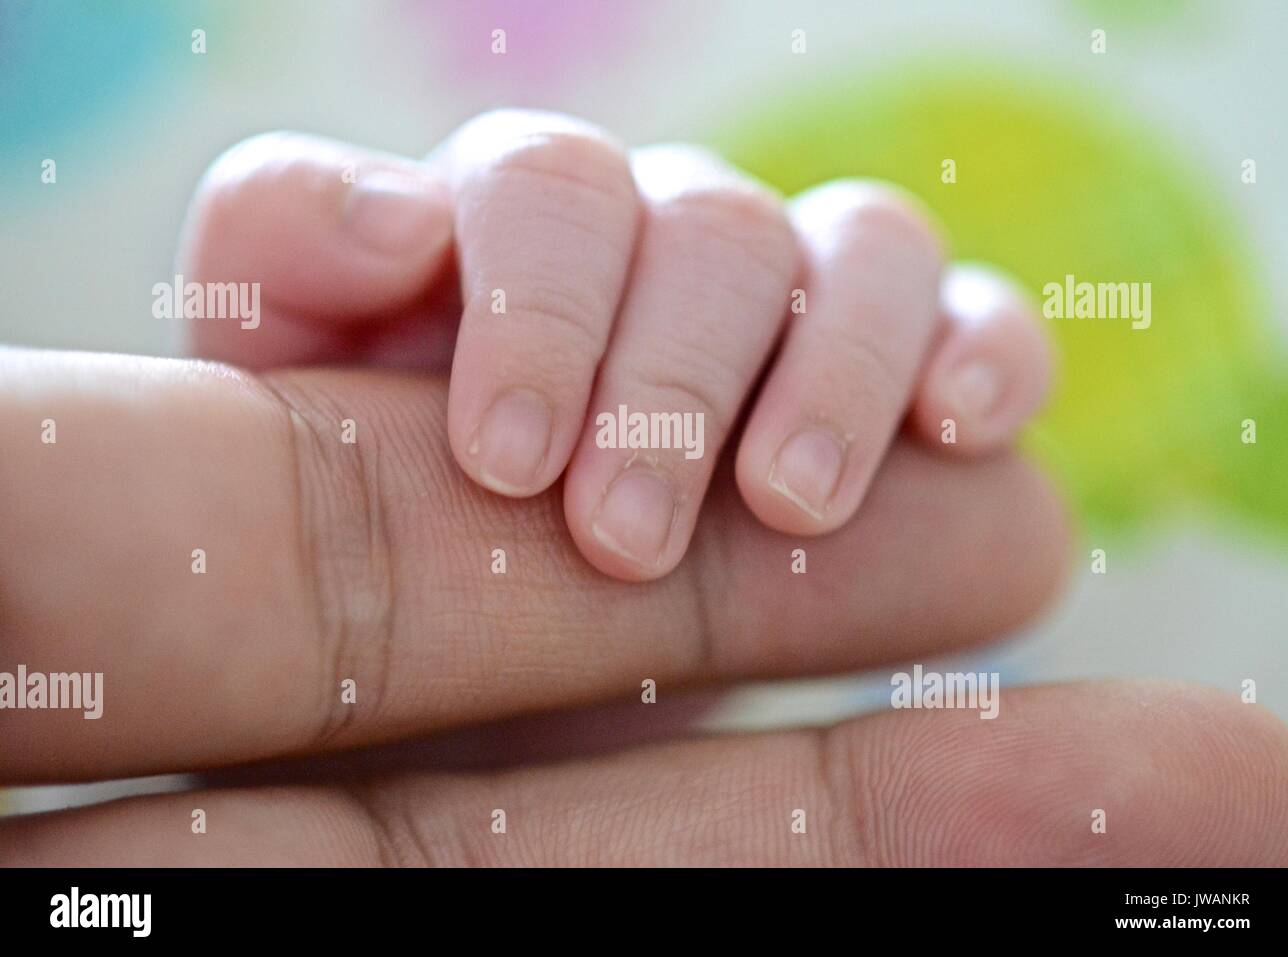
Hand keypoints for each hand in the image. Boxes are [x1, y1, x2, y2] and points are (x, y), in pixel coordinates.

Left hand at [181, 111, 1051, 580]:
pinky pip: (975, 314)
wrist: (485, 653)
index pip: (550, 184)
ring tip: (793, 505)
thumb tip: (401, 210)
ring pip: (863, 245)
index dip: (538, 305)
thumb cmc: (379, 533)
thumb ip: (286, 267)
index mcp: (519, 231)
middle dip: (673, 381)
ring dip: (838, 367)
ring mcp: (794, 301)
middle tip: (623, 540)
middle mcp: (667, 242)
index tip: (507, 466)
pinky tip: (965, 426)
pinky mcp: (901, 377)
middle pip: (712, 223)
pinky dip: (985, 350)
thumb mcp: (287, 405)